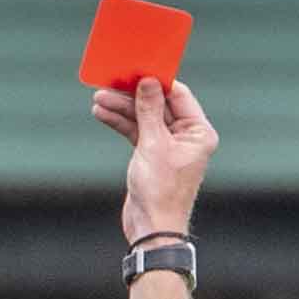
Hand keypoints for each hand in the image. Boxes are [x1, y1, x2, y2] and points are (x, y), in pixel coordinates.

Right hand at [88, 74, 218, 240]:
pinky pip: (136, 132)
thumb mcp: (153, 144)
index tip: (136, 70)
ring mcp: (169, 146)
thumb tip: (148, 82)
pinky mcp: (152, 155)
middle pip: (158, 105)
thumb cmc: (160, 191)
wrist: (151, 228)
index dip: (157, 82)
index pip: (178, 95)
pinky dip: (121, 124)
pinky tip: (103, 114)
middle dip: (133, 96)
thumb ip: (149, 110)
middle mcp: (187, 137)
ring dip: (122, 109)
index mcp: (199, 132)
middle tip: (109, 85)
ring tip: (99, 100)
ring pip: (144, 118)